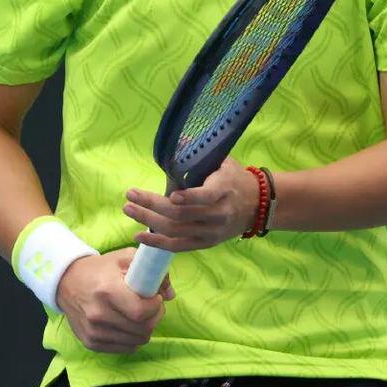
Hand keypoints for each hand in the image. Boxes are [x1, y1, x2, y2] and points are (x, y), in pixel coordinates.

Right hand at [56, 247, 174, 353]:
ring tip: (140, 314)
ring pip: (136, 341)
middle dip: (155, 318)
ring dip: (145, 329)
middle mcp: (99, 314)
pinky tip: (129, 324)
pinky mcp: (91, 343)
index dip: (155, 306)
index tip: (155, 297)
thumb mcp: (125, 258)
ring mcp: (94, 332)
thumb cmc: (100, 269)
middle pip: (142, 329)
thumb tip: (170, 294)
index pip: (141, 312)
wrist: (67, 283)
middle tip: (152, 307)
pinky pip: (125, 349)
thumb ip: (152, 271)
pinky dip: (133, 338)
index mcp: (107, 291)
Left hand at [123, 158, 258, 252]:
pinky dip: (157, 243)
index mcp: (224, 190)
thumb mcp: (223, 161)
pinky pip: (178, 246)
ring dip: (149, 221)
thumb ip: (200, 155)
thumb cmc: (235, 178)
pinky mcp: (205, 243)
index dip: (189, 197)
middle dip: (153, 205)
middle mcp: (218, 214)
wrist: (257, 205)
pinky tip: (139, 235)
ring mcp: (211, 232)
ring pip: (176, 231)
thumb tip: (176, 140)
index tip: (170, 194)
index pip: (207, 197)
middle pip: (182, 215)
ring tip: (129, 210)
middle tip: (130, 196)